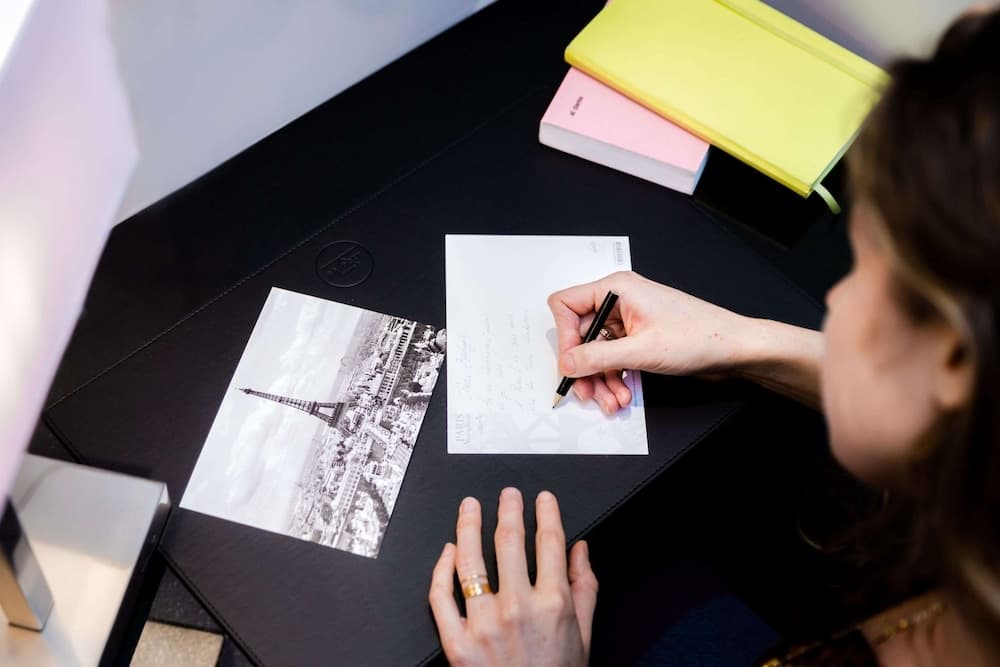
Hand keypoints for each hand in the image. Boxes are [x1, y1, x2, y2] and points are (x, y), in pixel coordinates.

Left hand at [428, 488, 597, 666]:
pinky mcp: (456, 642)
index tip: (541, 499)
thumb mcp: (583, 636)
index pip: (549, 542)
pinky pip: (442, 596)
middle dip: (508, 509)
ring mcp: (483, 624)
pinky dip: (442, 568)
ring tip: (470, 507)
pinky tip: (448, 551)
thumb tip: (580, 549)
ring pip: (470, 560)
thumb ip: (584, 588)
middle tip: (507, 494)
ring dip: (469, 526)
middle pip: (509, 541)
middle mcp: (517, 608)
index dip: (546, 513)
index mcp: (553, 604)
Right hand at [547, 271, 751, 412]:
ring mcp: (628, 321)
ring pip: (596, 352)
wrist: (735, 349)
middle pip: (580, 335)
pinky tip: (622, 396)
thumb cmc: (699, 336)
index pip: (566, 306)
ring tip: (612, 401)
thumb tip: (566, 363)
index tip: (572, 364)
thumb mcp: (641, 350)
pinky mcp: (638, 338)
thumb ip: (598, 357)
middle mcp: (619, 301)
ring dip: (600, 379)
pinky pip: (612, 359)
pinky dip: (614, 379)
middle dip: (584, 368)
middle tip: (588, 392)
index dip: (564, 337)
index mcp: (617, 289)